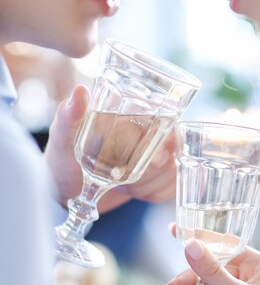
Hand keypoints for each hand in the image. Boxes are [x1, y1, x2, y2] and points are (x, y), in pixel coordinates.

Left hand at [44, 85, 175, 211]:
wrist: (65, 188)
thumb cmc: (62, 157)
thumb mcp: (62, 137)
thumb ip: (69, 115)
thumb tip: (80, 91)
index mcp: (128, 113)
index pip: (162, 120)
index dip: (164, 143)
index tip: (153, 160)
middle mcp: (146, 129)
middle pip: (173, 147)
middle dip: (152, 171)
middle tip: (125, 182)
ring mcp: (155, 153)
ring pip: (172, 169)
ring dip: (149, 184)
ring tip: (123, 186)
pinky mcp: (157, 175)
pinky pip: (172, 184)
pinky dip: (154, 194)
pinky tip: (134, 192)